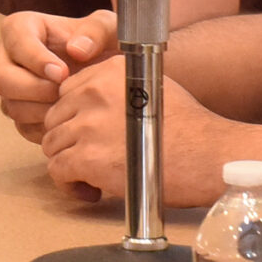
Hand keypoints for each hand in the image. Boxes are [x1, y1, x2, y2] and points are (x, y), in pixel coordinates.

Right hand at [0, 10, 117, 138]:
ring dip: (42, 110)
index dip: (37, 59)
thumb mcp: (107, 28)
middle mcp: (5, 57)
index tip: (62, 72)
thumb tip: (76, 50)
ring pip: (10, 105)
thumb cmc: (98, 44)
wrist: (101, 71)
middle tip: (64, 92)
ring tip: (69, 103)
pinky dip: (45, 126)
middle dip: (35, 90)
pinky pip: (22, 126)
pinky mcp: (17, 111)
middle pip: (3, 79)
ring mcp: (8, 86)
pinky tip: (66, 117)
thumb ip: (96, 31)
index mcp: (21, 28)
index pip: (16, 42)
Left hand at [39, 61, 248, 209]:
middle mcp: (93, 91)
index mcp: (108, 71)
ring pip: (52, 145)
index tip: (89, 136)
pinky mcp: (88, 157)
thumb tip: (95, 109)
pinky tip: (92, 190)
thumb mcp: (152, 87)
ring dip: (68, 164)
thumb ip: (118, 91)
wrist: (209, 155)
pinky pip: (58, 171)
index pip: (66, 93)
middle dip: (68, 142)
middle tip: (89, 161)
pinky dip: (69, 185)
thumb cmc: (190, 129)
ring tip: (92, 177)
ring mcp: (88, 124)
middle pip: (54, 119)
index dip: (74, 119)